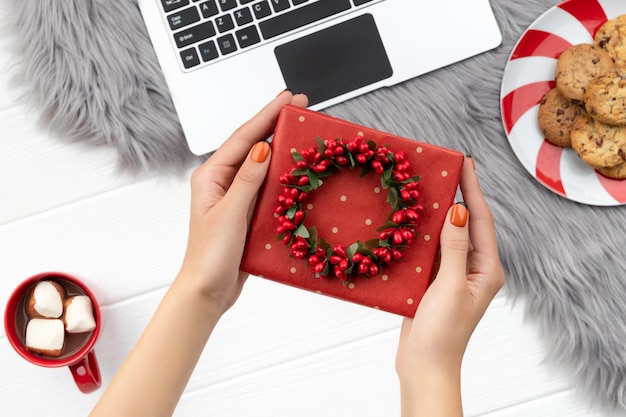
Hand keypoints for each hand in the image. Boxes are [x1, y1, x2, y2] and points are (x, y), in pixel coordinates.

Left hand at [178, 91, 307, 313]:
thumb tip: (263, 147)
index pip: (244, 138)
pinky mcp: (247, 211)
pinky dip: (281, 173)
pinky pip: (266, 185)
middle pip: (252, 144)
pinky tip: (294, 167)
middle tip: (299, 105)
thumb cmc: (209, 255)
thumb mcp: (229, 213)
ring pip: (261, 163)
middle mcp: (222, 181)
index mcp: (211, 176)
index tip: (287, 99)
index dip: (267, 115)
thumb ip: (247, 180)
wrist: (207, 289)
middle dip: (274, 123)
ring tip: (300, 128)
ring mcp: (235, 196)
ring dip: (280, 145)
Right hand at [395, 157, 503, 414]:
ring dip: (437, 213)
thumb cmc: (443, 332)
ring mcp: (452, 274)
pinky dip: (422, 233)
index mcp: (486, 269)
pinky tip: (410, 220)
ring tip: (427, 186)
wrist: (424, 365)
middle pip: (466, 223)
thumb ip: (455, 248)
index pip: (481, 220)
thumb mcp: (450, 287)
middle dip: (457, 195)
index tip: (466, 163)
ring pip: (446, 235)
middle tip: (445, 168)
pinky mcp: (433, 281)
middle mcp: (473, 268)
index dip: (473, 190)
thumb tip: (459, 211)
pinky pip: (430, 249)